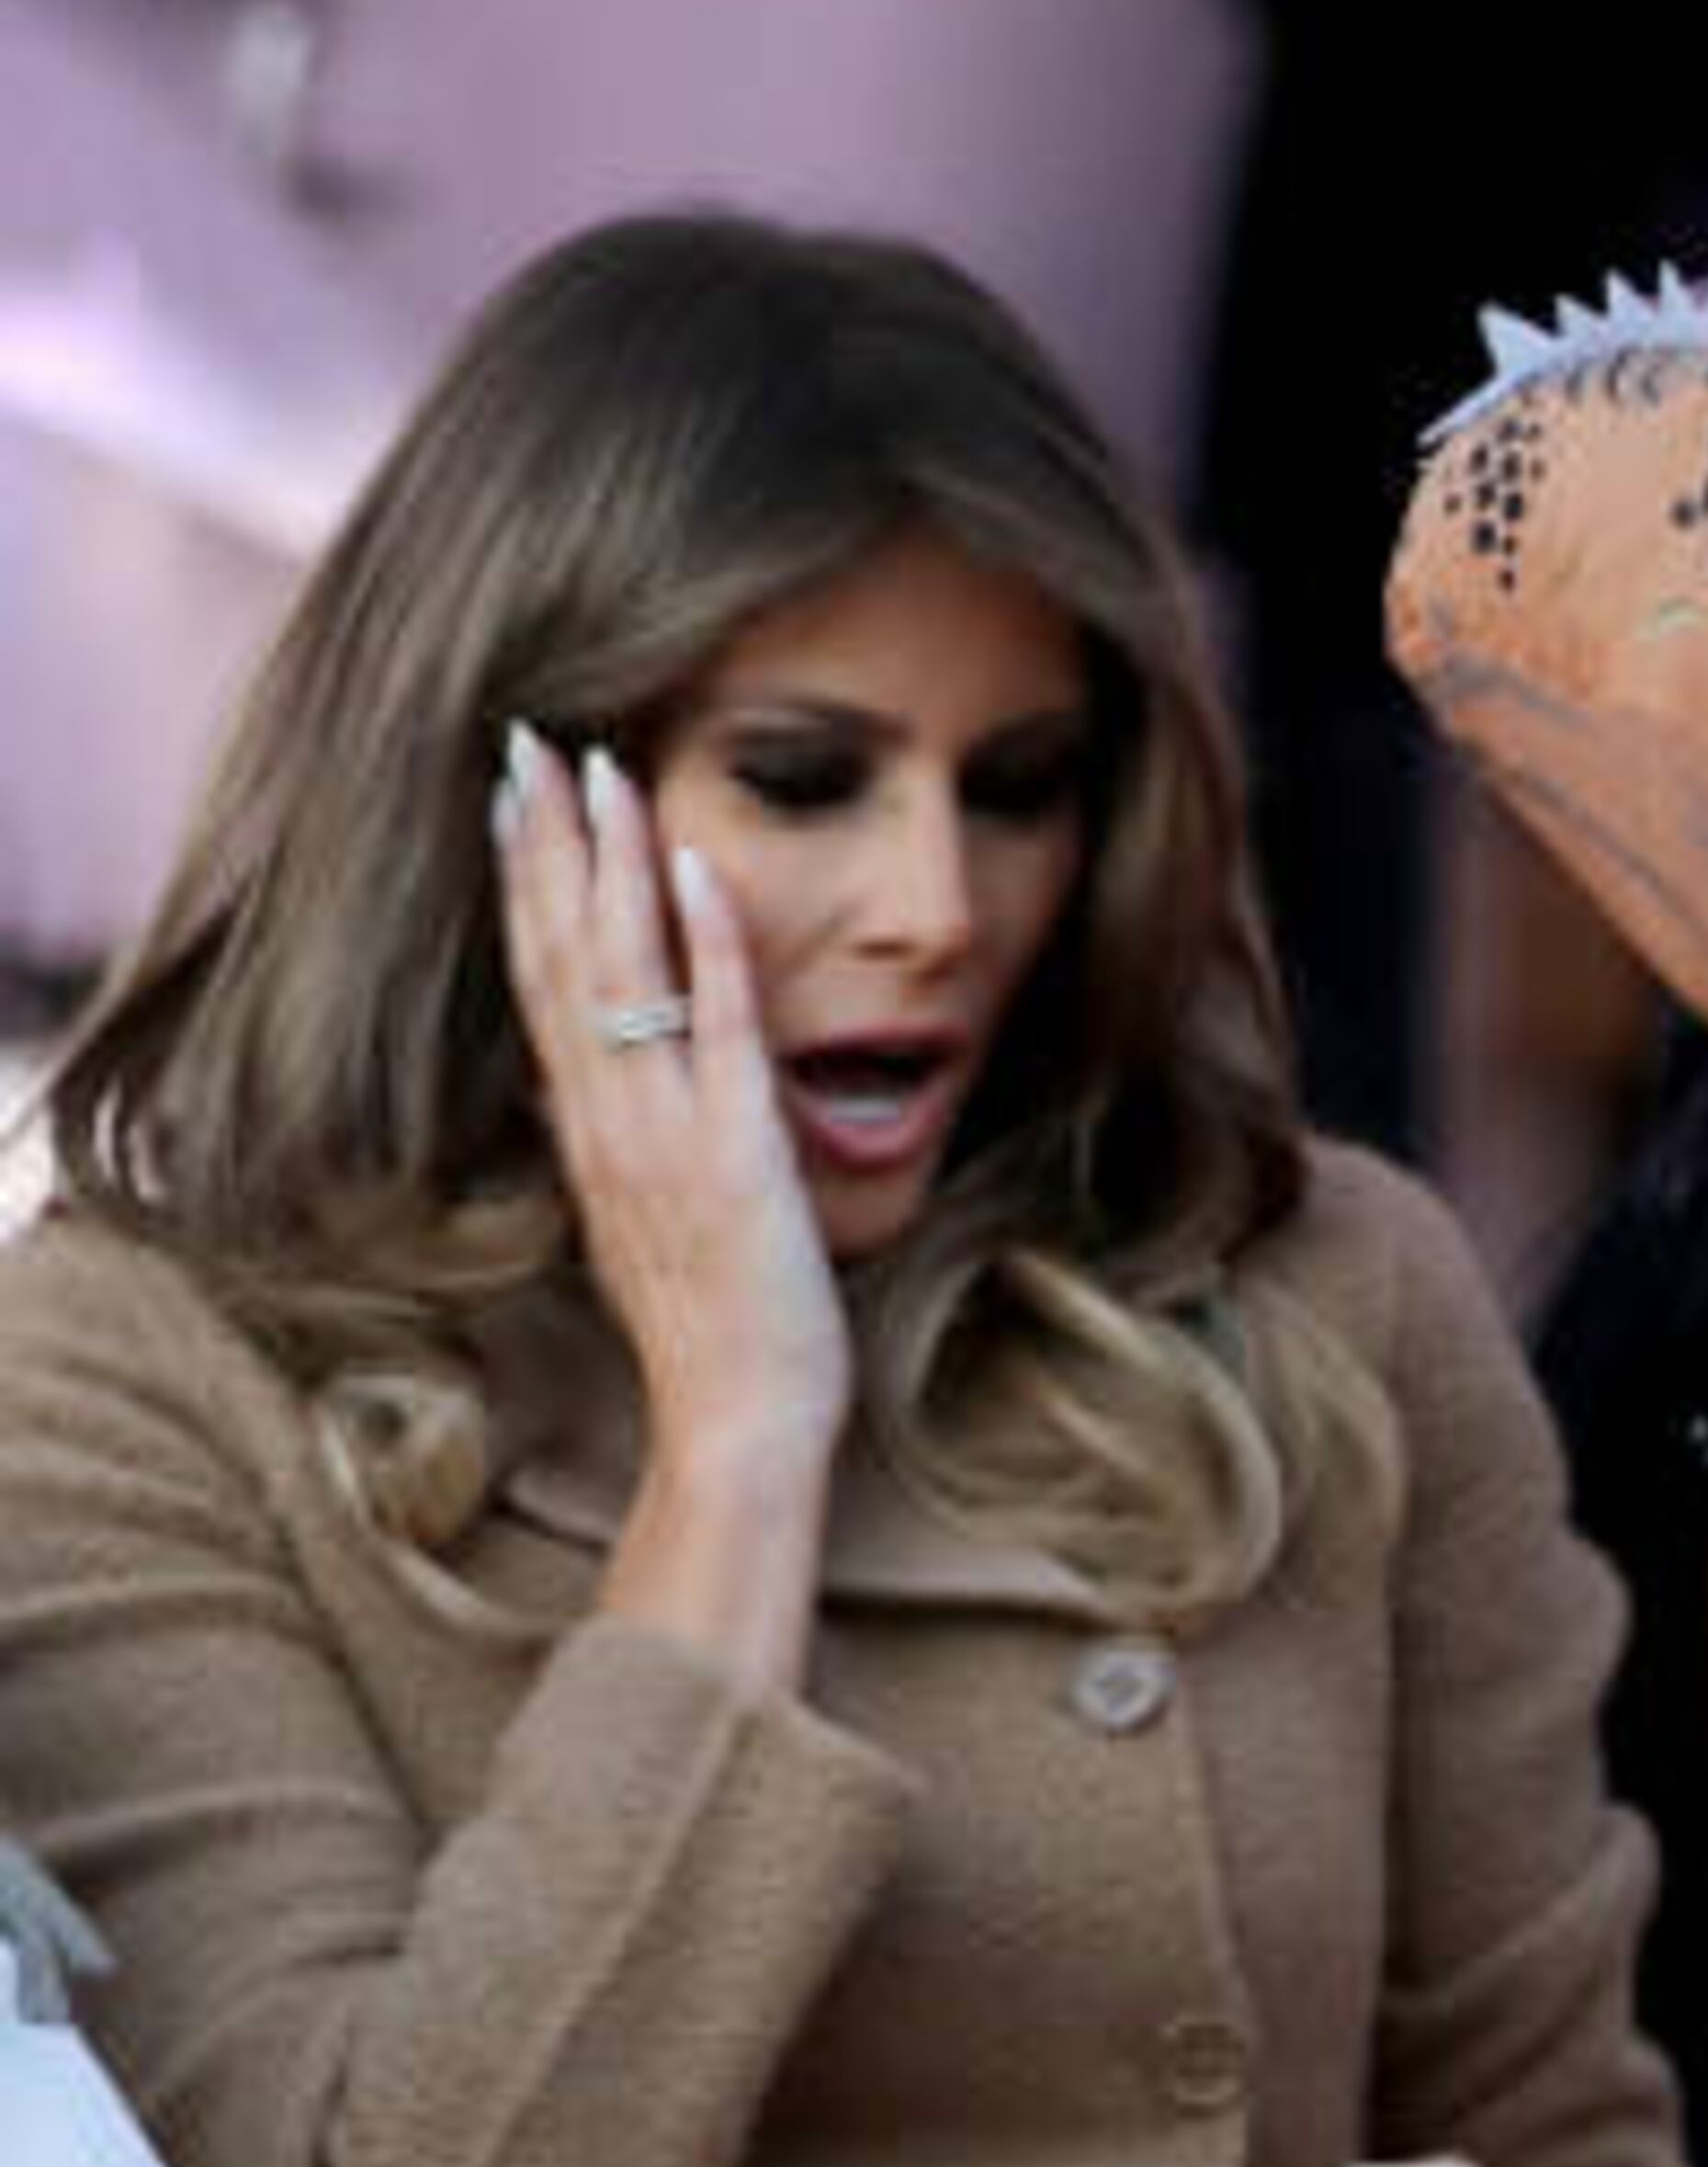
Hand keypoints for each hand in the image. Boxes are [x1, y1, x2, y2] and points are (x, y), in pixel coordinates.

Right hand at [496, 728, 849, 1483]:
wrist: (736, 1425)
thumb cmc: (709, 1335)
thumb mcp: (643, 1222)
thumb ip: (616, 1148)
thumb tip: (585, 1090)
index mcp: (587, 1134)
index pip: (539, 982)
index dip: (523, 883)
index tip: (512, 796)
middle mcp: (609, 1123)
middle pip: (558, 956)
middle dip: (543, 843)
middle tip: (527, 740)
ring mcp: (666, 1136)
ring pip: (621, 975)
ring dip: (610, 865)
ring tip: (600, 766)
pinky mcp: (736, 1155)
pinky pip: (717, 1031)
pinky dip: (706, 945)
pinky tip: (698, 866)